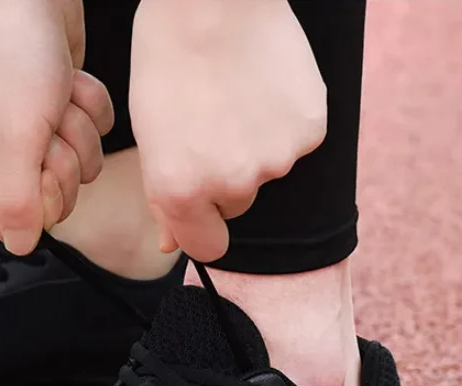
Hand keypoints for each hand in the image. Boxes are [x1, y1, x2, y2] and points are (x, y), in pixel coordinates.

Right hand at [0, 0, 113, 254]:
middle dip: (64, 156)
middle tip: (46, 119)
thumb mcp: (16, 137)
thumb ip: (19, 200)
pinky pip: (95, 134)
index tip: (37, 158)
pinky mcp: (60, 115)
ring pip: (83, 167)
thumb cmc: (12, 57)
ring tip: (54, 94)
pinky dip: (89, 105)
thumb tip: (20, 248)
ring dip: (79, 127)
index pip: (21, 222)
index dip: (43, 195)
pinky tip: (68, 81)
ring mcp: (31, 137)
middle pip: (57, 197)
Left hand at [130, 0, 326, 261]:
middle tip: (212, 123)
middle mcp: (232, 186)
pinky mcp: (310, 132)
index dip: (203, 224)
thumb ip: (163, 200)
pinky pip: (296, 144)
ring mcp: (276, 161)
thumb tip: (170, 245)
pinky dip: (283, 123)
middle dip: (225, 177)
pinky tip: (265, 87)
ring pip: (267, 172)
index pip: (208, 248)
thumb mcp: (151, 137)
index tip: (201, 200)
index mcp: (182, 193)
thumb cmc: (168, 61)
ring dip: (254, 146)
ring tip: (235, 96)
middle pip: (237, 206)